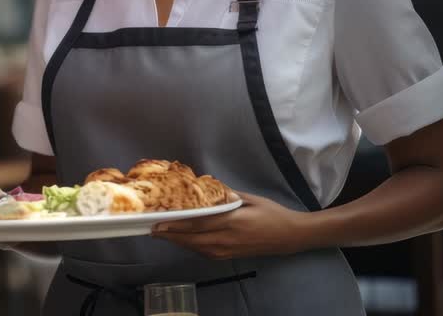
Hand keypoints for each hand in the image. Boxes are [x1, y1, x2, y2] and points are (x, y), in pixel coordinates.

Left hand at [150, 192, 312, 259]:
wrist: (291, 236)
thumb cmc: (272, 214)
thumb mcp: (251, 199)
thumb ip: (229, 195)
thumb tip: (210, 187)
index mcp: (232, 222)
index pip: (198, 224)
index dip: (177, 224)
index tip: (159, 222)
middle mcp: (227, 239)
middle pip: (193, 239)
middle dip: (171, 235)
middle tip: (151, 229)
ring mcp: (229, 250)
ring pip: (197, 248)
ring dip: (179, 242)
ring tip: (162, 234)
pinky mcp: (230, 256)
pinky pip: (206, 253)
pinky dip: (191, 246)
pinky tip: (183, 240)